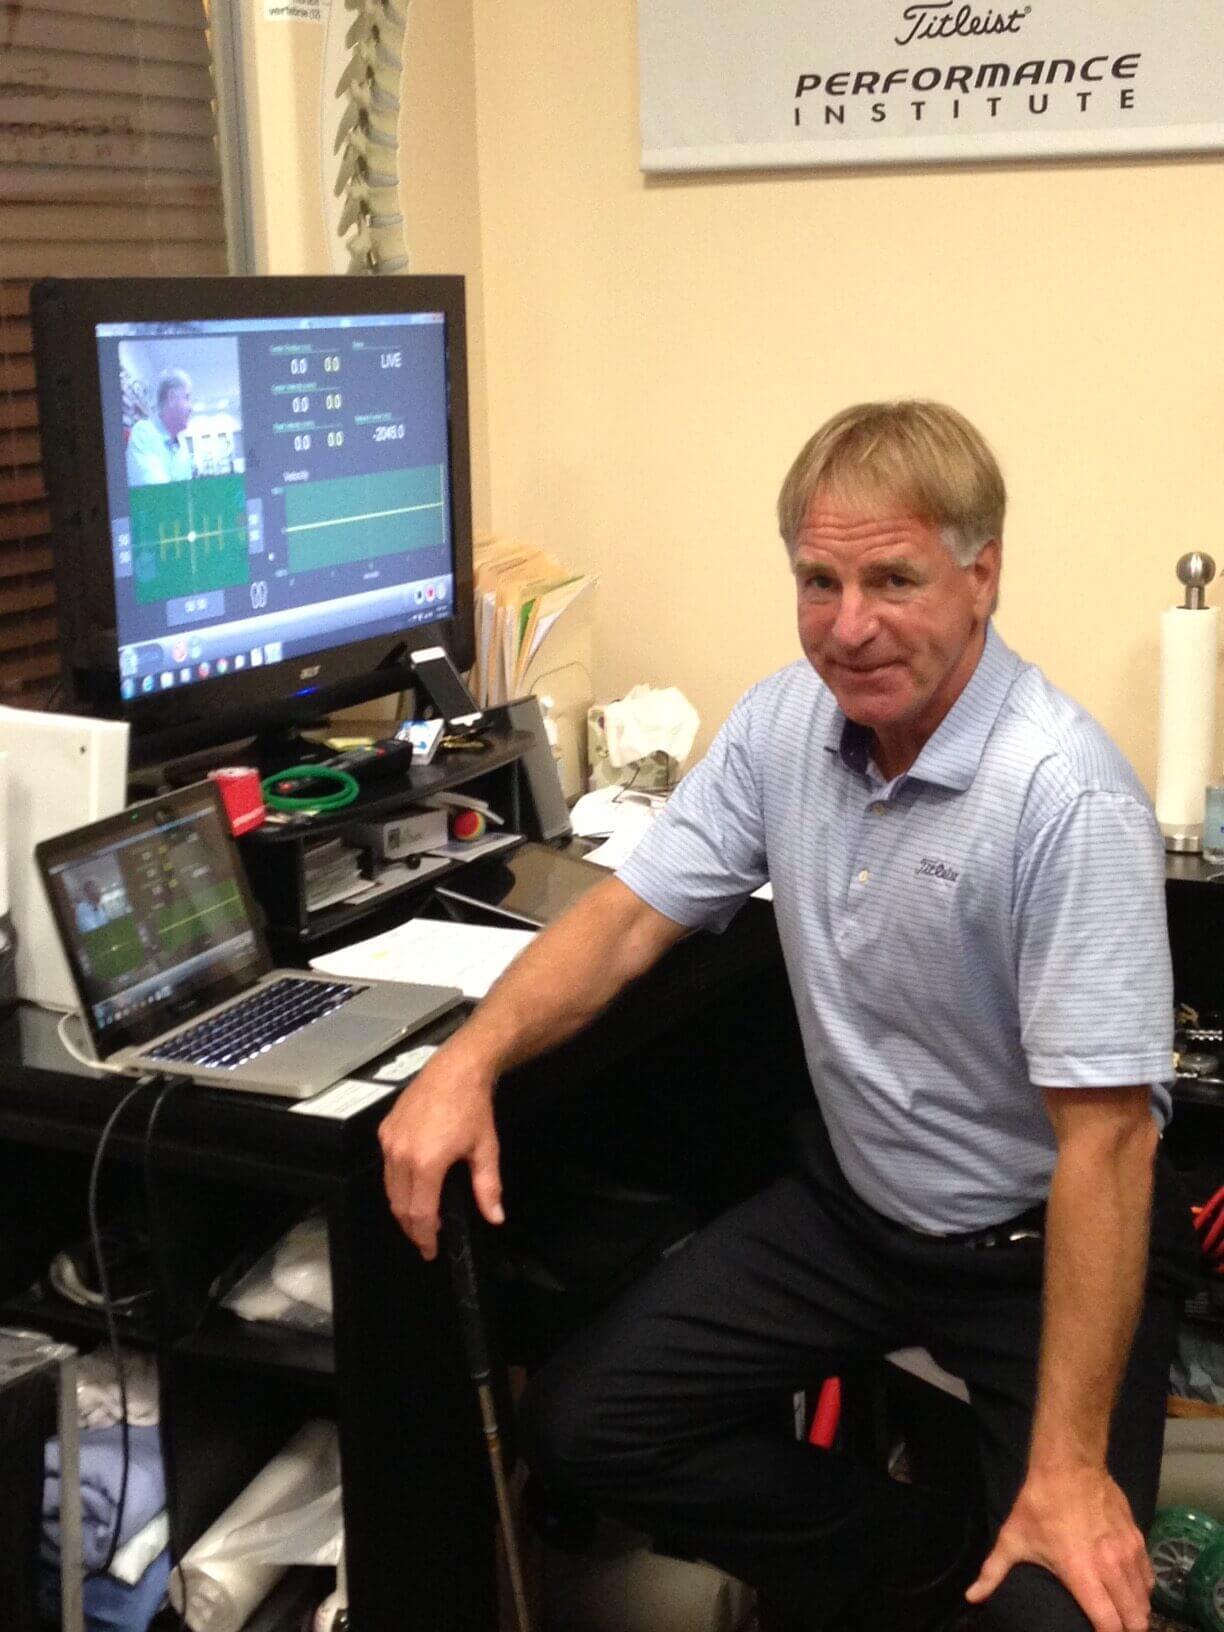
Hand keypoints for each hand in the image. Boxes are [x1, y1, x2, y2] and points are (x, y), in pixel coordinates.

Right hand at [378, 1048, 503, 1259]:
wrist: (456, 1069)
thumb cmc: (473, 1108)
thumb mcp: (486, 1149)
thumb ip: (488, 1188)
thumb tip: (495, 1218)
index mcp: (426, 1163)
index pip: (420, 1213)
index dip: (425, 1236)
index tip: (431, 1251)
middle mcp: (401, 1155)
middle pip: (399, 1206)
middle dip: (412, 1228)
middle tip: (425, 1241)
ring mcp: (389, 1141)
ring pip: (389, 1188)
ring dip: (402, 1208)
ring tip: (419, 1219)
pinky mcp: (385, 1130)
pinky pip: (386, 1167)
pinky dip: (396, 1184)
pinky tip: (412, 1188)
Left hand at [964, 1465, 1153, 1631]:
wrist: (1068, 1464)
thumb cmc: (1039, 1504)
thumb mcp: (1013, 1539)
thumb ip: (993, 1573)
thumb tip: (971, 1598)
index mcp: (1081, 1572)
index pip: (1108, 1624)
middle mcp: (1111, 1566)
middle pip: (1135, 1619)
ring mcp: (1129, 1552)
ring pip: (1145, 1601)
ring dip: (1136, 1614)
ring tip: (1123, 1620)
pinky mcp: (1138, 1539)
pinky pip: (1148, 1578)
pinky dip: (1142, 1591)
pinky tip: (1130, 1593)